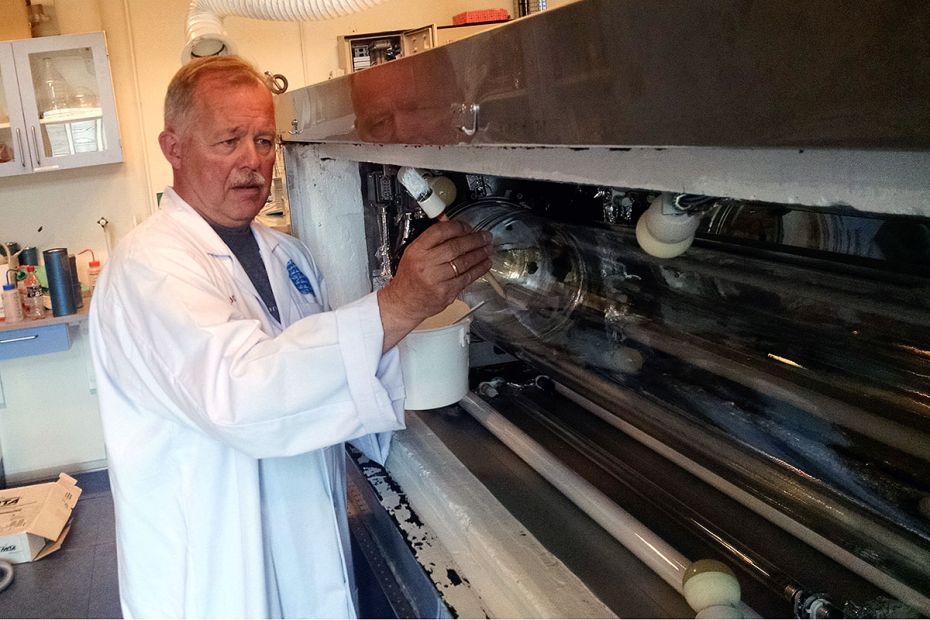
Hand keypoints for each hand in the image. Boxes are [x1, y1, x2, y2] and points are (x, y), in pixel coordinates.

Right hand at [378, 220, 492, 350]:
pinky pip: (467, 278)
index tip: (468, 227)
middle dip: (474, 240)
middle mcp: (426, 264)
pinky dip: (479, 269)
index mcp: (417, 250)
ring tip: (488, 248)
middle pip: (455, 247)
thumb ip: (432, 239)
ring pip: (463, 262)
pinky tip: (485, 263)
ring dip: (479, 254)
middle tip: (485, 236)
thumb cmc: (410, 277)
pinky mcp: (446, 292)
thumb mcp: (414, 253)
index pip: (440, 232)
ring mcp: (436, 279)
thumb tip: (450, 223)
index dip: (458, 227)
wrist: (404, 303)